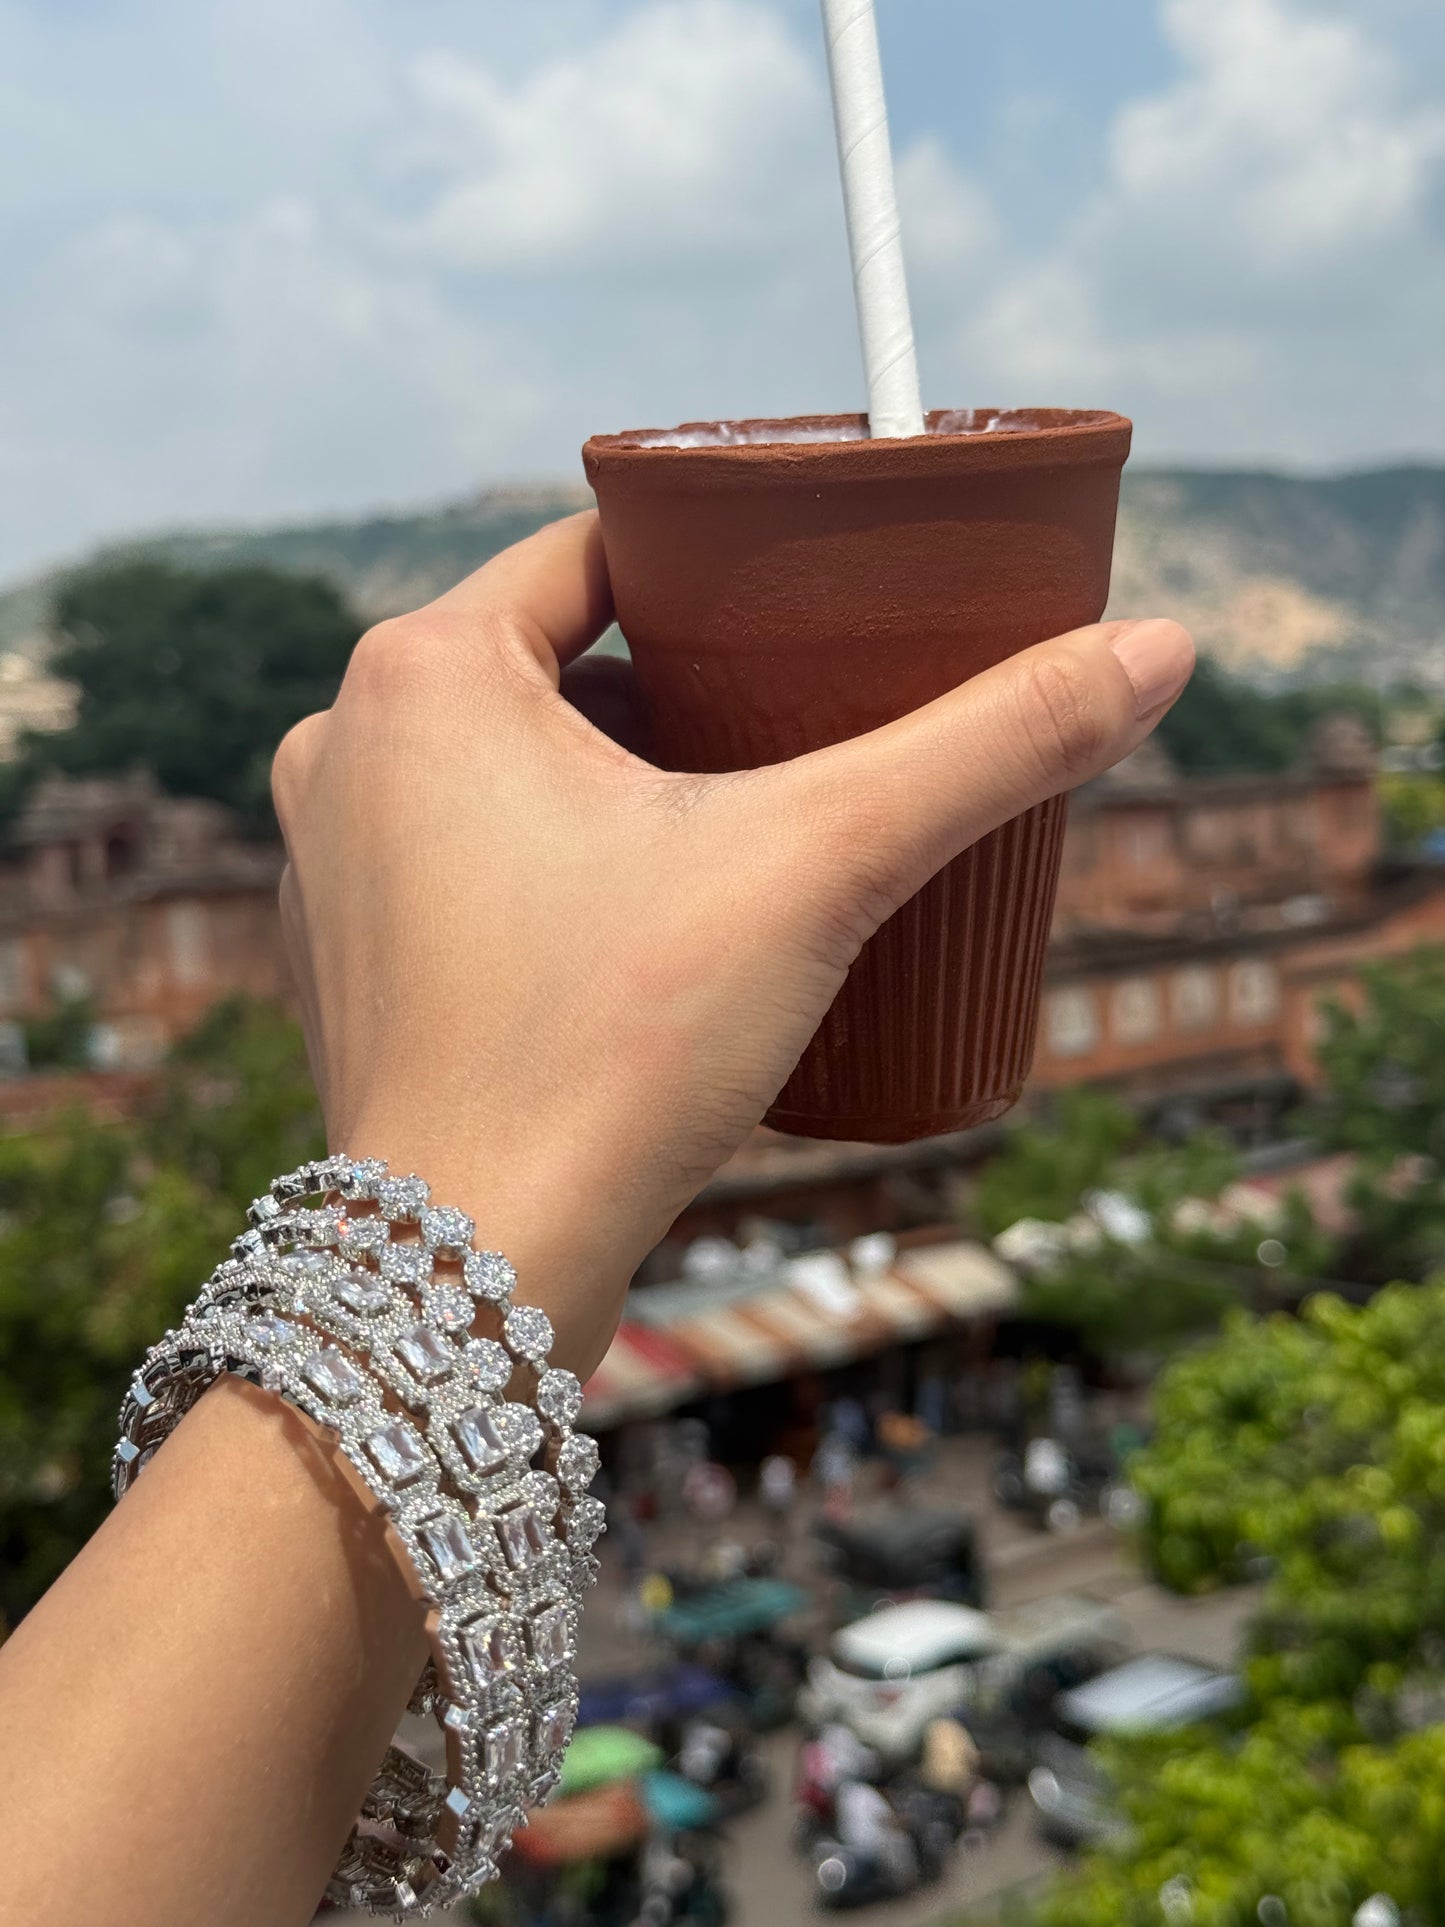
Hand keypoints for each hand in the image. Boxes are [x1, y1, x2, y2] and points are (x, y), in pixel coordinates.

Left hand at [273, 512, 1191, 1374]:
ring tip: (753, 814)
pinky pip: (468, 858)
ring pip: (509, 765)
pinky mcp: (350, 963)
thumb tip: (1160, 652)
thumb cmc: (611, 1051)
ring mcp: (330, 862)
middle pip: (558, 659)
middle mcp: (344, 747)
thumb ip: (990, 746)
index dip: (719, 563)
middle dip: (687, 679)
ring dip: (624, 774)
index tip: (814, 600)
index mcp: (420, 671)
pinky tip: (655, 912)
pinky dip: (559, 862)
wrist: (469, 1273)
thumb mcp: (824, 865)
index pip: (597, 550)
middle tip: (812, 714)